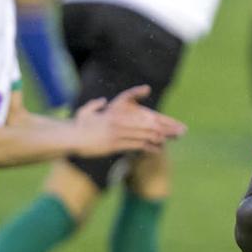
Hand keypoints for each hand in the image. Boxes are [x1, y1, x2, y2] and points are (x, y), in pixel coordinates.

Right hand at [71, 85, 186, 156]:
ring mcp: (117, 133)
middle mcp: (120, 122)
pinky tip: (157, 149)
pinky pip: (135, 145)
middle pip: (147, 124)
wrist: (71, 137)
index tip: (170, 123)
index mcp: (116, 113)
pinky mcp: (114, 145)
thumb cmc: (78, 126)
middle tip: (180, 131)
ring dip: (159, 138)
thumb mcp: (85, 111)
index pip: (142, 114)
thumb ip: (95, 105)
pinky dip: (148, 147)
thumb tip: (101, 101)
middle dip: (166, 128)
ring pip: (144, 134)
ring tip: (172, 139)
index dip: (158, 119)